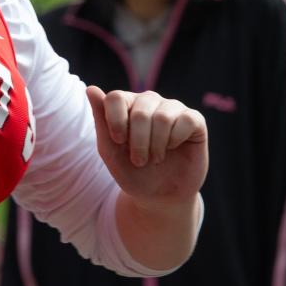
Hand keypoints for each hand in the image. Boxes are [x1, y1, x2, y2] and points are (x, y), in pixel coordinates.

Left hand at [87, 86, 207, 205]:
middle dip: (138, 143)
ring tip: (155, 158)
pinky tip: (173, 148)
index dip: (115, 122)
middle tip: (139, 160)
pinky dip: (176, 140)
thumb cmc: (132, 172)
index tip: (119, 142)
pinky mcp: (194, 119)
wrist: (160, 196)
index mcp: (126, 104)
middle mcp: (149, 100)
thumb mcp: (110, 150)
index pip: (116, 97)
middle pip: (139, 111)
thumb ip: (101, 119)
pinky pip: (186, 120)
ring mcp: (172, 108)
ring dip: (156, 146)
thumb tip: (91, 88)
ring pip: (162, 117)